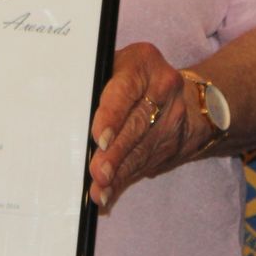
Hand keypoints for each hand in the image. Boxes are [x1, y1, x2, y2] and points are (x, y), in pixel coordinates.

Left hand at [88, 42, 188, 208]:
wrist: (188, 95)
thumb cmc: (132, 76)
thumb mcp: (115, 66)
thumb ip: (96, 85)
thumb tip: (67, 117)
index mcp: (143, 63)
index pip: (125, 89)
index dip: (112, 115)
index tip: (98, 138)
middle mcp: (163, 89)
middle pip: (136, 125)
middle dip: (115, 153)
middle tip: (97, 173)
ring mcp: (173, 118)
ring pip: (143, 149)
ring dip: (119, 172)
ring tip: (100, 188)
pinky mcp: (174, 142)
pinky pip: (147, 163)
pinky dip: (125, 179)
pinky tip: (109, 193)